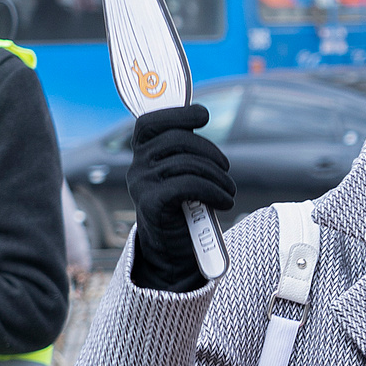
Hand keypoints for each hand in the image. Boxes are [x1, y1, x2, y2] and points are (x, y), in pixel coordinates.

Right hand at [127, 104, 235, 291]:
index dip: (177, 113)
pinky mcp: (150, 203)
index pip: (150, 122)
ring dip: (217, 177)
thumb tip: (199, 114)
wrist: (171, 251)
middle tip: (226, 169)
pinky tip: (224, 201)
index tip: (203, 116)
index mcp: (142, 154)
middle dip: (209, 151)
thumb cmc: (183, 208)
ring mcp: (141, 185)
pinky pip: (187, 185)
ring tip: (228, 191)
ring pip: (186, 164)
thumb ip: (185, 148)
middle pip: (176, 140)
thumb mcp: (183, 173)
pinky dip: (213, 191)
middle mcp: (136, 166)